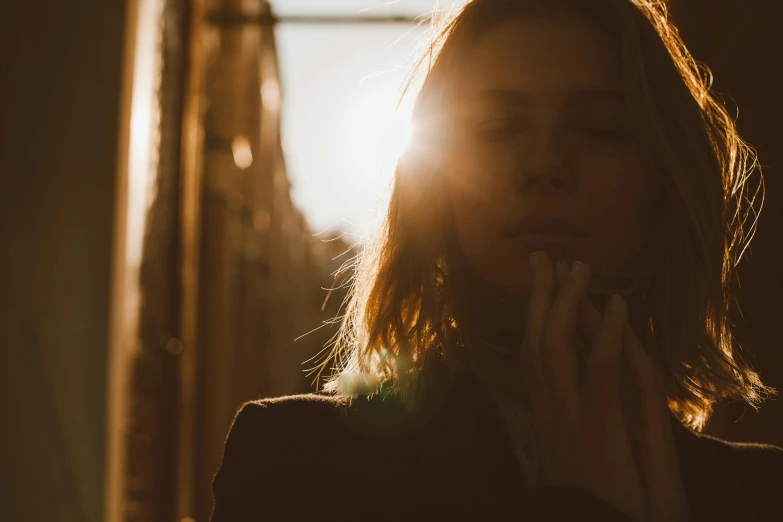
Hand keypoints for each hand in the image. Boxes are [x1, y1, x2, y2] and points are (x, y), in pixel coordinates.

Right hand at [522, 252, 691, 521]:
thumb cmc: (577, 500)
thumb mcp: (552, 461)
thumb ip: (539, 428)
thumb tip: (525, 406)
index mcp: (541, 414)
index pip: (531, 354)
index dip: (533, 315)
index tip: (537, 284)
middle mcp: (547, 409)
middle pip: (536, 338)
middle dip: (540, 294)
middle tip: (545, 256)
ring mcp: (568, 416)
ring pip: (556, 345)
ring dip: (567, 301)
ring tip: (579, 267)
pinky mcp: (596, 428)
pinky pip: (600, 370)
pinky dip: (606, 333)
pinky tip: (615, 304)